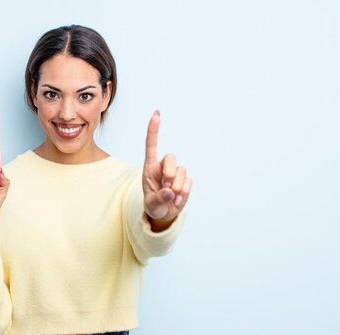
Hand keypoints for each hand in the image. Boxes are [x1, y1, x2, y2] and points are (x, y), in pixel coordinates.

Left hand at [142, 111, 191, 228]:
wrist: (164, 214)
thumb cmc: (153, 205)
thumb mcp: (151, 204)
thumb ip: (159, 198)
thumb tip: (169, 192)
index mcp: (150, 168)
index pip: (151, 145)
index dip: (153, 130)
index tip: (156, 114)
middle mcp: (163, 167)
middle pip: (171, 157)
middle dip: (170, 173)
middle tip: (166, 188)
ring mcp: (176, 173)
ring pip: (181, 172)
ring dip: (177, 188)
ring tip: (170, 197)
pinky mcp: (186, 181)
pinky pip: (188, 183)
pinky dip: (183, 194)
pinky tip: (177, 200)